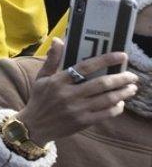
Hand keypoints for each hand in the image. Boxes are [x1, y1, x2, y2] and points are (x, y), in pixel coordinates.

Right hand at [15, 39, 138, 145]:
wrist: (35, 126)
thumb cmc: (39, 99)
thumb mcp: (41, 78)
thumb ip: (52, 59)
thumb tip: (58, 40)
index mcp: (58, 81)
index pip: (85, 67)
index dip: (105, 60)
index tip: (121, 56)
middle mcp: (68, 94)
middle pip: (101, 84)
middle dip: (120, 79)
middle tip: (132, 76)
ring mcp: (77, 109)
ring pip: (106, 99)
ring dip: (122, 93)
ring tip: (132, 88)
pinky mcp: (82, 122)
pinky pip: (105, 114)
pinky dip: (116, 108)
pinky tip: (120, 103)